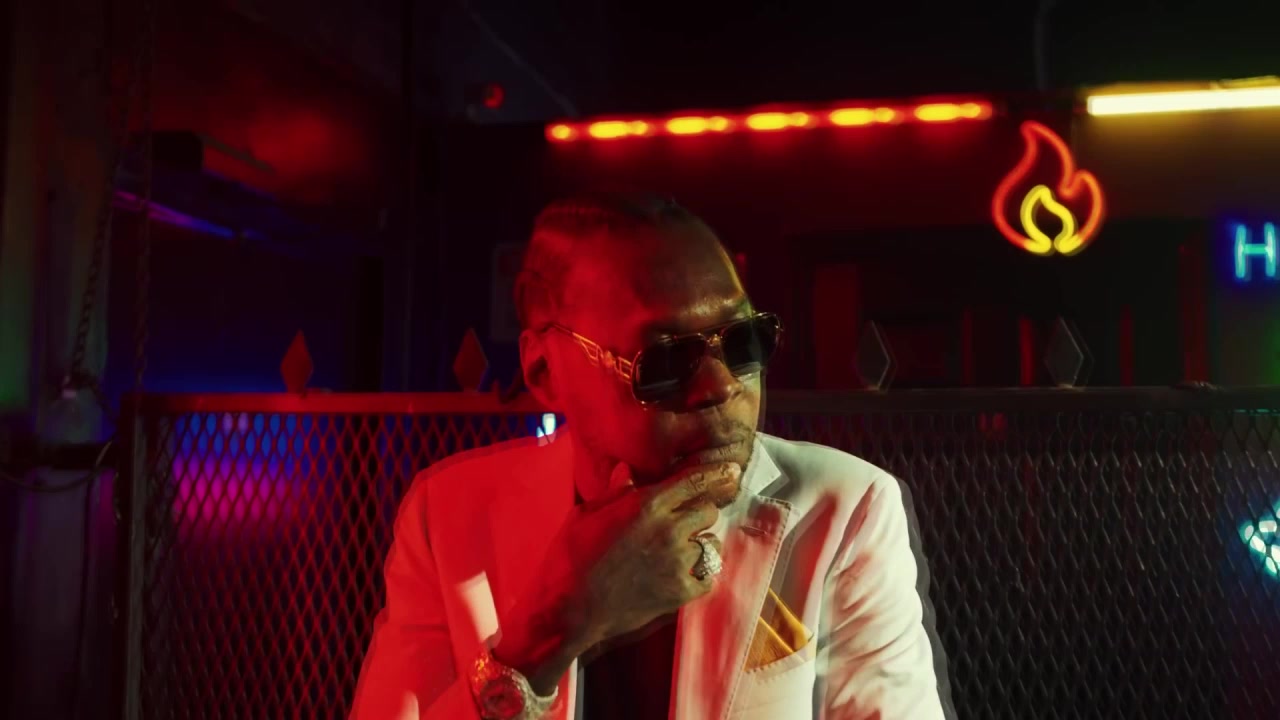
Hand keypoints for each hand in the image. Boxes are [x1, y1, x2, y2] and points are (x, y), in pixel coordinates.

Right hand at [493, 461, 738, 693]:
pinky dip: (700, 575)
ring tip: (683, 552)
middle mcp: (669, 529)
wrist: (571, 608)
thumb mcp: (587, 516)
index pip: (694, 482)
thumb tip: (627, 472)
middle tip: (684, 523)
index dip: (717, 475)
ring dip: (701, 545)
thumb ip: (614, 494)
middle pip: (709, 512)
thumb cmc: (571, 558)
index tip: (733, 471)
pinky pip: (709, 578)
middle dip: (699, 514)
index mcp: (647, 505)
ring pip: (712, 545)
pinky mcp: (680, 592)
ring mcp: (678, 562)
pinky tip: (684, 575)